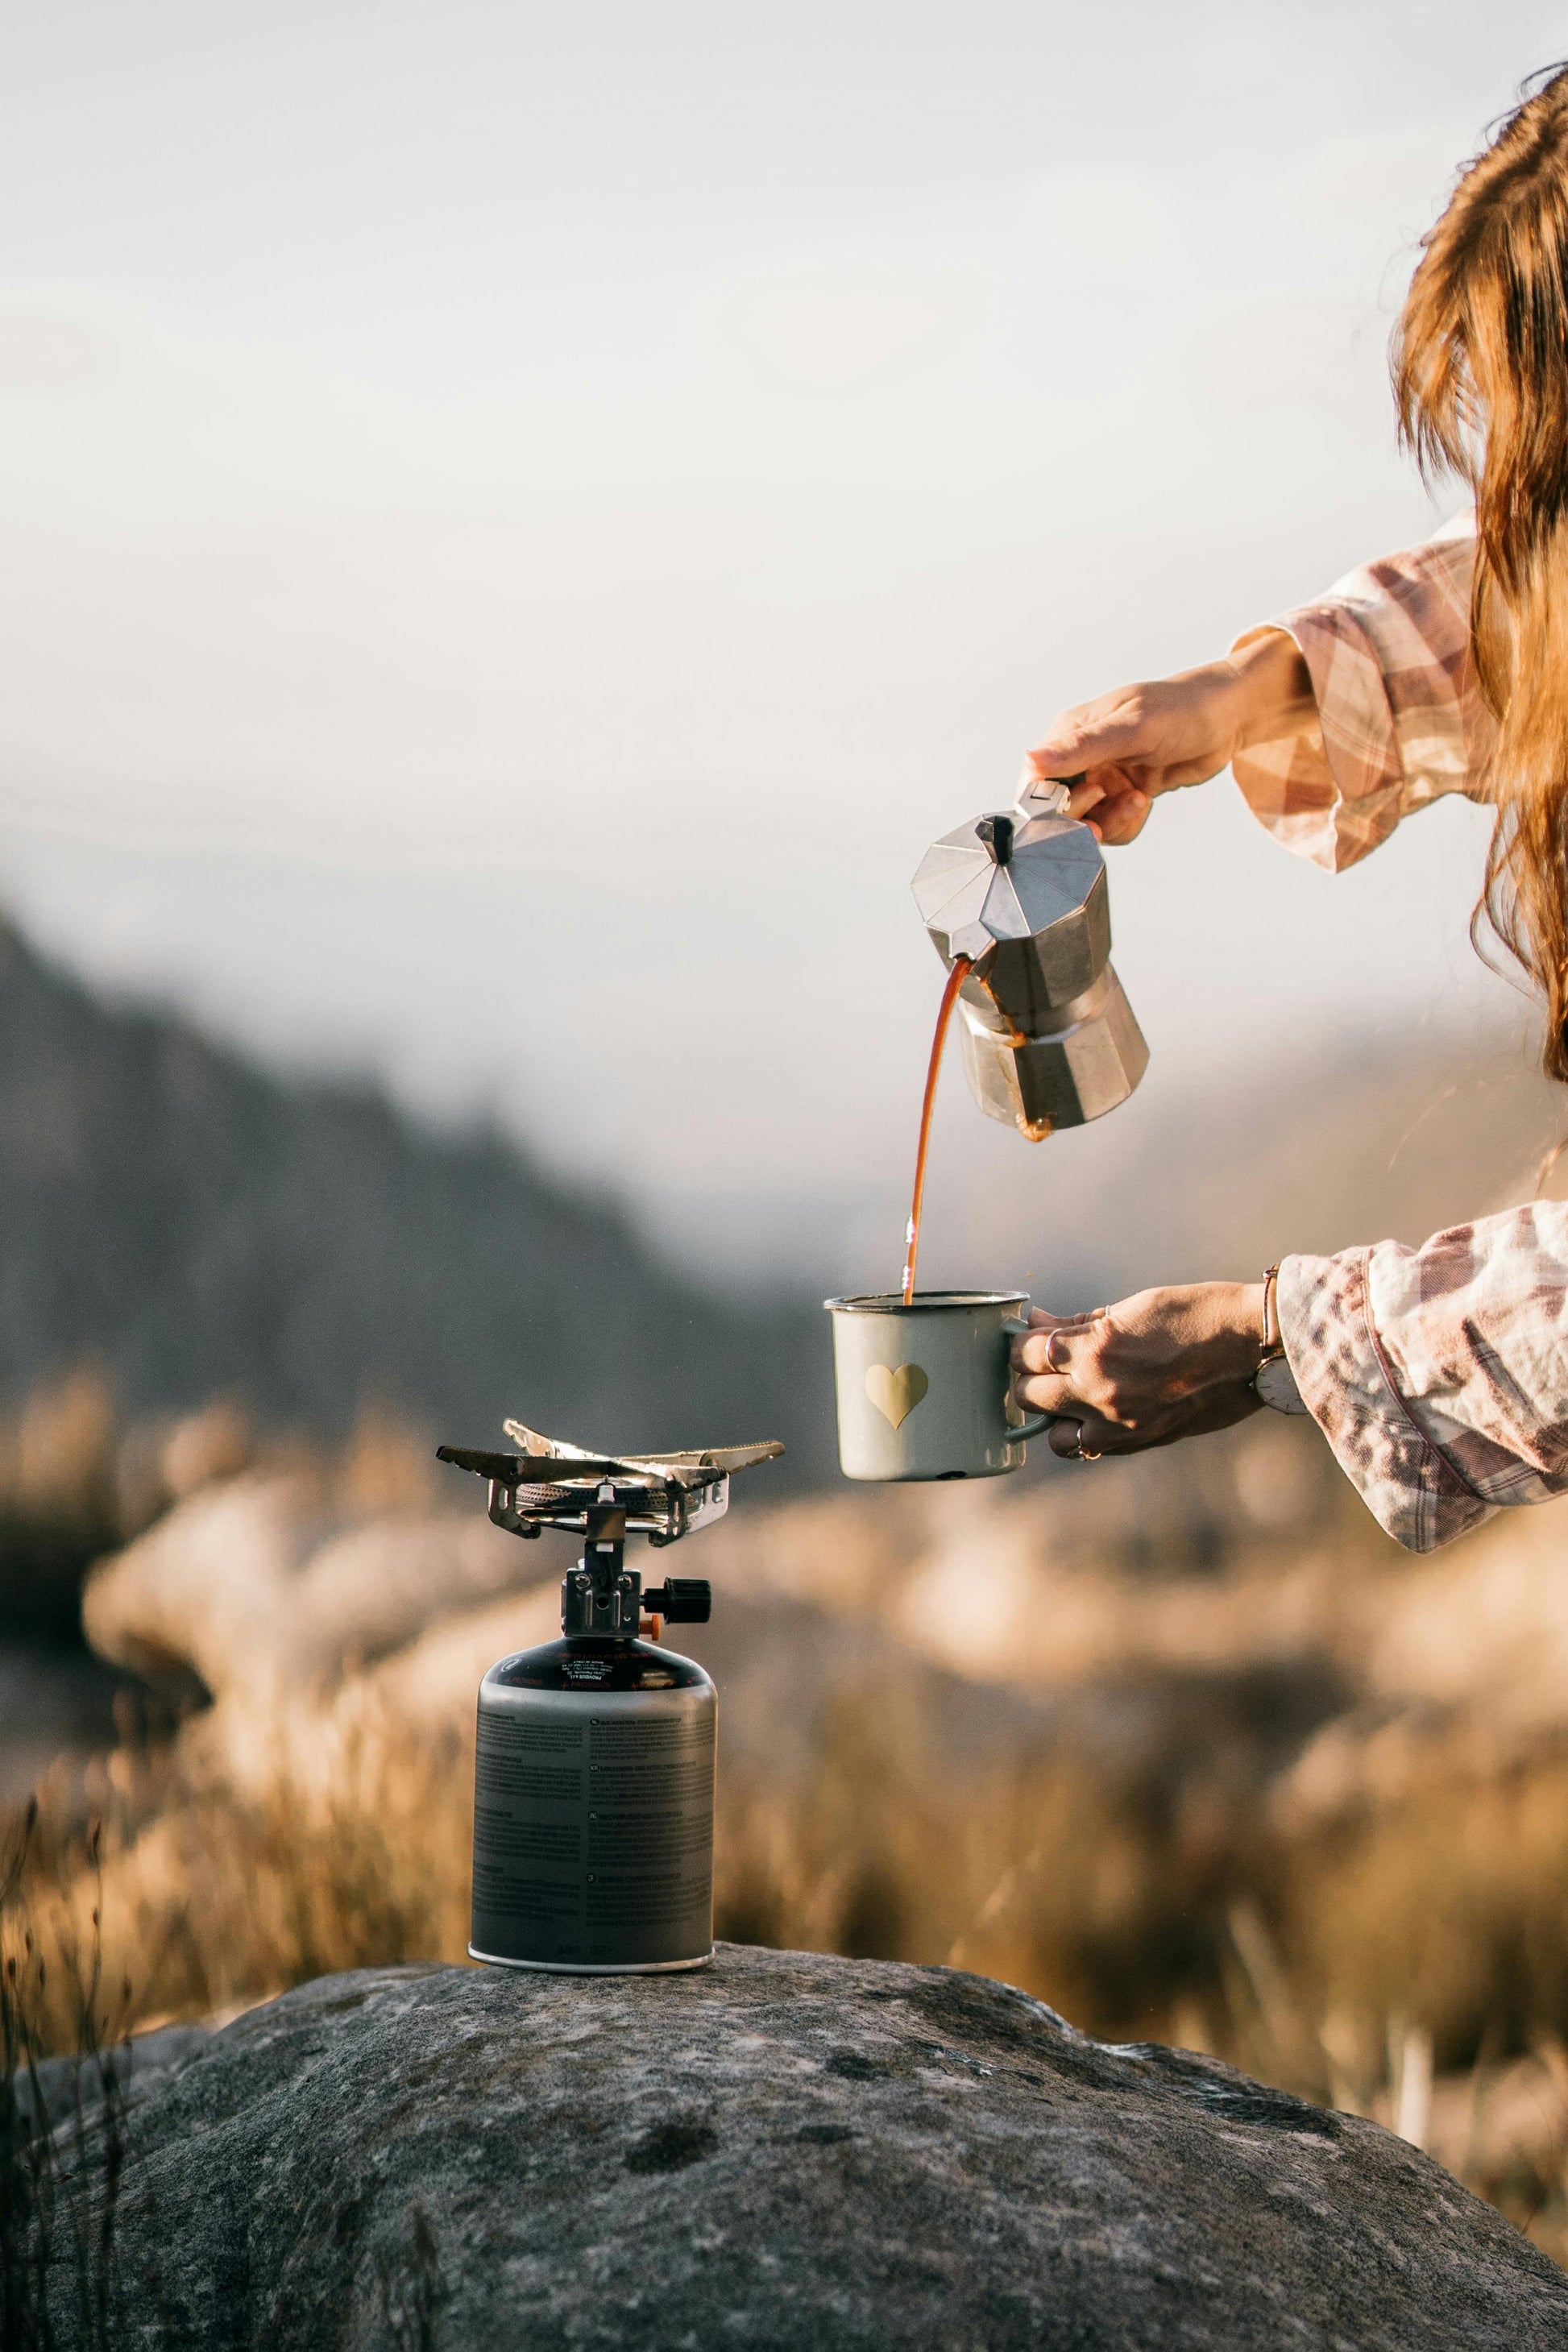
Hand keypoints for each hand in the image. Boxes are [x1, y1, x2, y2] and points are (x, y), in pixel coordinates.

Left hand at [1011, 1284, 1266, 1459]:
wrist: (1249, 1348)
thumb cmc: (1194, 1316)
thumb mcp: (1131, 1309)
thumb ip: (1078, 1324)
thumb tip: (1037, 1323)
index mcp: (1094, 1350)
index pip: (1025, 1354)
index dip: (1022, 1344)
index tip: (1029, 1338)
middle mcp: (1099, 1392)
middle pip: (1027, 1394)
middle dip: (1029, 1376)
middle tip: (1044, 1364)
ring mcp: (1118, 1424)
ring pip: (1052, 1434)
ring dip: (1053, 1414)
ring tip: (1068, 1393)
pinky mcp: (1138, 1442)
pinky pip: (1087, 1448)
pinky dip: (1082, 1433)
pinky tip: (1094, 1412)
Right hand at [1023, 630, 1313, 844]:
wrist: (1228, 719)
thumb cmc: (1182, 709)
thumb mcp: (1132, 727)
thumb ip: (1082, 748)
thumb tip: (1031, 760)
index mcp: (1071, 733)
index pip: (1036, 781)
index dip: (1052, 804)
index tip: (1088, 801)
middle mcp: (1080, 757)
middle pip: (1058, 809)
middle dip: (1087, 816)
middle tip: (1121, 801)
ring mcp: (1102, 777)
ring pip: (1086, 823)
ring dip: (1112, 822)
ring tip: (1139, 800)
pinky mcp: (1122, 795)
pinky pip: (1111, 826)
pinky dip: (1127, 824)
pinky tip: (1145, 802)